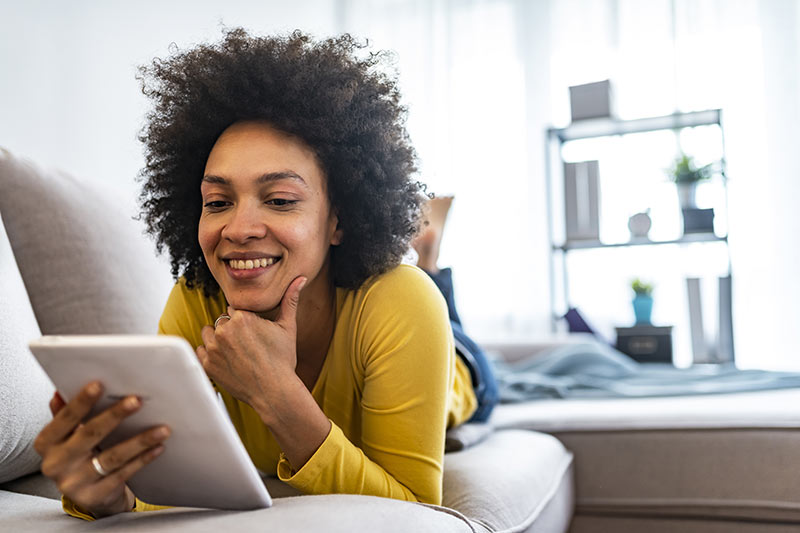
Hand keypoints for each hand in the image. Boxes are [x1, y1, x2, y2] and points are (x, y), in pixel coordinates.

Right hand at [34, 382, 170, 517]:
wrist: (88, 495)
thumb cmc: (79, 456)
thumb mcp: (66, 437)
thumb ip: (64, 415)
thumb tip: (61, 391)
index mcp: (47, 443)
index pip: (64, 419)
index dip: (81, 402)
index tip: (99, 384)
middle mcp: (56, 464)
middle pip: (89, 435)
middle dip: (114, 416)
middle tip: (137, 400)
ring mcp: (75, 483)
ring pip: (112, 457)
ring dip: (139, 441)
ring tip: (162, 428)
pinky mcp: (95, 496)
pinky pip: (123, 474)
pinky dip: (142, 459)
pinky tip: (158, 447)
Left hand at [197, 276, 306, 418]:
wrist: (274, 391)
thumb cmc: (283, 359)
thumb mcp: (288, 327)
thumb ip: (290, 299)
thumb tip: (301, 278)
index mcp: (242, 317)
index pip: (235, 310)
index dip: (246, 322)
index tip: (255, 335)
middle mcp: (225, 330)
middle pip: (223, 321)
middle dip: (232, 330)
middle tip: (248, 347)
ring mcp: (214, 348)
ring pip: (209, 333)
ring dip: (218, 339)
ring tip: (236, 353)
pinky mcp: (207, 364)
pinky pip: (201, 350)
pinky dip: (211, 354)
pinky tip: (227, 361)